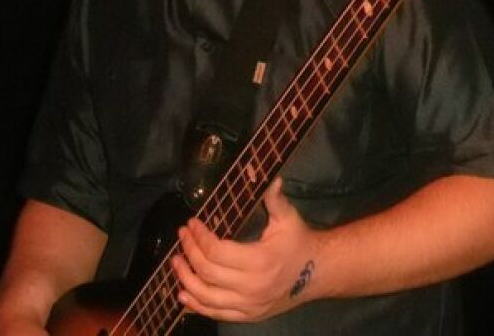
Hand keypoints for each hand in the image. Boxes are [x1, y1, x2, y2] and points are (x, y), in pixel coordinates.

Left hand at [171, 178, 322, 322]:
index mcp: (259, 261)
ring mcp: (249, 305)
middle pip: (207, 273)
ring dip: (186, 279)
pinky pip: (216, 314)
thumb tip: (271, 177)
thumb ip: (275, 199)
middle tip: (181, 236)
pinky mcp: (248, 315)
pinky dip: (197, 305)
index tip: (191, 223)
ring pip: (207, 297)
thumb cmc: (299, 242)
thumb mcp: (288, 218)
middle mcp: (251, 287)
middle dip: (189, 252)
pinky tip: (183, 293)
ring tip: (176, 262)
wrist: (317, 273)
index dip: (199, 237)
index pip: (216, 252)